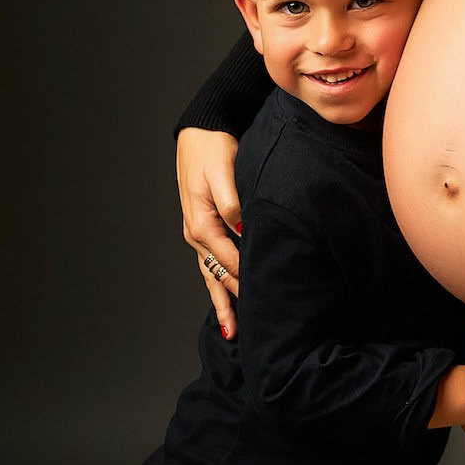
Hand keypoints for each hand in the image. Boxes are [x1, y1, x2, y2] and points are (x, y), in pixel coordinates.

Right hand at [176, 127, 241, 334]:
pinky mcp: (206, 227)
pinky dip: (219, 285)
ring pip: (212, 275)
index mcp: (201, 224)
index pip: (229, 261)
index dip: (248, 281)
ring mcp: (199, 233)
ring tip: (232, 332)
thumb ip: (232, 201)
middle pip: (218, 276)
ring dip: (223, 302)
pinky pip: (212, 263)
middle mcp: (197, 234)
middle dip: (233, 303)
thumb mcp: (223, 171)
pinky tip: (227, 300)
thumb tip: (243, 226)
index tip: (267, 301)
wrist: (201, 130)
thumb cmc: (214, 149)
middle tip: (252, 334)